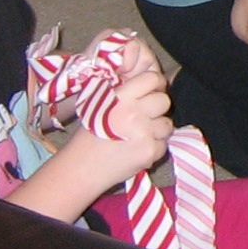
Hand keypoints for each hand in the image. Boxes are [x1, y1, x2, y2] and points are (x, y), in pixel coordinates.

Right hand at [65, 57, 174, 185]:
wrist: (80, 169)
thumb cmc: (88, 137)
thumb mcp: (99, 105)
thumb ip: (125, 94)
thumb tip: (152, 84)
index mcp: (120, 98)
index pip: (152, 79)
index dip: (155, 85)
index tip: (151, 92)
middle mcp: (133, 113)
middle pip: (164, 101)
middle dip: (156, 109)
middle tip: (144, 118)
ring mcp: (143, 133)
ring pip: (167, 124)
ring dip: (157, 130)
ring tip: (139, 136)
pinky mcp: (149, 152)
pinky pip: (163, 144)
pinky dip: (153, 148)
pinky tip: (137, 150)